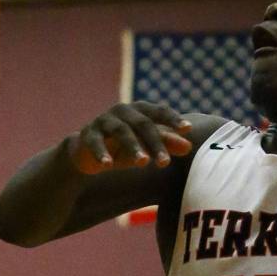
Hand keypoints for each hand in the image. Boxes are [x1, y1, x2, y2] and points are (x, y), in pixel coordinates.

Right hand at [67, 103, 194, 174]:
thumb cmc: (123, 145)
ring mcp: (104, 120)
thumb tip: (189, 146)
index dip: (173, 119)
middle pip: (142, 124)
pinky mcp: (88, 134)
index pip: (159, 111)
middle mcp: (122, 111)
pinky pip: (95, 142)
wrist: (87, 151)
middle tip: (165, 163)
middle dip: (155, 142)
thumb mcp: (146, 145)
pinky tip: (107, 165)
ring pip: (120, 131)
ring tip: (143, 162)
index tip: (187, 130)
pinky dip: (101, 153)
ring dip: (132, 146)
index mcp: (139, 110)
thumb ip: (166, 142)